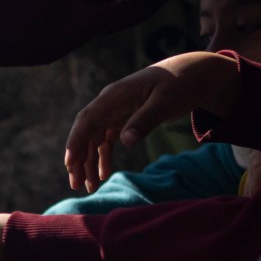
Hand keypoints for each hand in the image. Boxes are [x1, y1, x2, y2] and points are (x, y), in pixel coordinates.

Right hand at [62, 51, 241, 191]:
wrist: (191, 73)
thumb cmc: (179, 83)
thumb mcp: (165, 101)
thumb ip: (145, 120)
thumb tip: (126, 141)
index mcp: (115, 96)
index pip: (87, 120)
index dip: (76, 142)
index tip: (70, 164)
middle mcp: (109, 104)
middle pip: (86, 133)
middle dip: (78, 159)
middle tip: (76, 185)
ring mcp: (115, 112)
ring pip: (94, 139)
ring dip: (89, 162)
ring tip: (89, 187)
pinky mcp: (123, 119)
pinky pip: (106, 140)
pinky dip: (103, 157)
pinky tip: (103, 175)